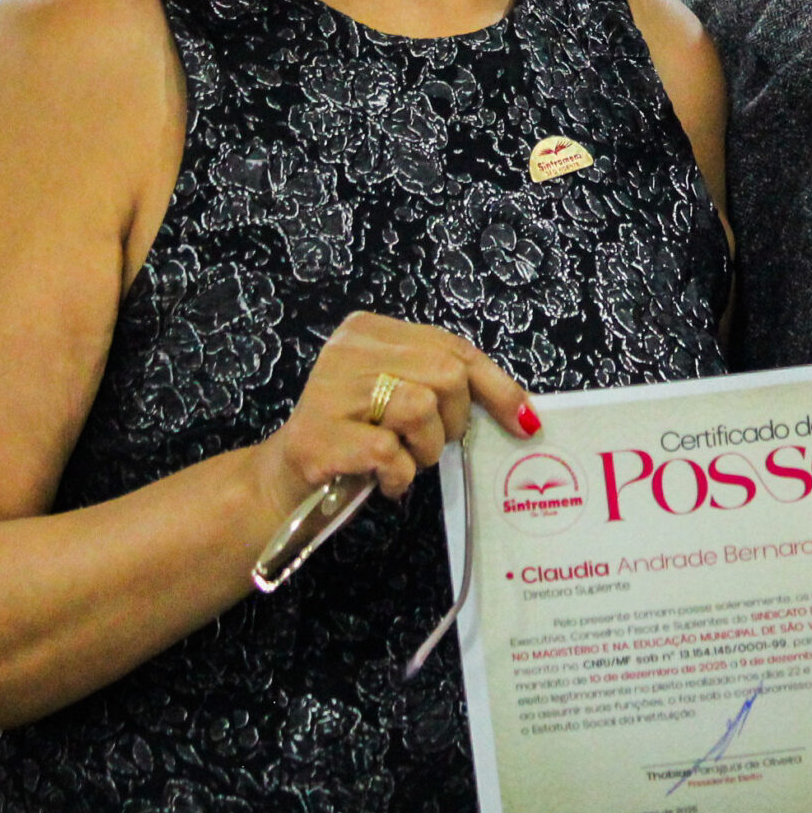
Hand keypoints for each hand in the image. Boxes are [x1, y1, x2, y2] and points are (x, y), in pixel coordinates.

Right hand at [253, 312, 536, 516]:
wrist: (286, 482)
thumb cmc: (355, 439)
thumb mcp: (400, 399)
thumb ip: (445, 388)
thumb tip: (524, 411)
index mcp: (371, 331)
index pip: (452, 347)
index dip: (496, 386)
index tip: (525, 421)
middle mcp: (347, 350)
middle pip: (444, 374)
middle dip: (453, 421)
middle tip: (430, 446)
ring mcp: (329, 390)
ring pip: (420, 408)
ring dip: (425, 449)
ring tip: (403, 460)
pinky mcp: (319, 435)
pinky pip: (390, 452)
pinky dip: (399, 475)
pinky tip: (385, 481)